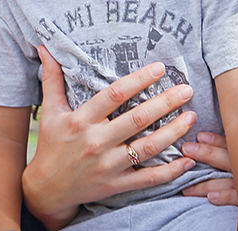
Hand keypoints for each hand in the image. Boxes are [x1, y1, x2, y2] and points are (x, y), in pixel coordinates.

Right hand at [22, 46, 196, 229]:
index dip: (138, 80)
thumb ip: (52, 78)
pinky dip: (171, 171)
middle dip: (165, 103)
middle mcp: (95, 142)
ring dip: (173, 132)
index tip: (160, 68)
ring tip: (192, 116)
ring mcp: (108, 166)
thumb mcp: (50, 111)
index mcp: (81, 120)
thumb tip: (45, 47)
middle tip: (187, 89)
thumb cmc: (51, 145)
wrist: (46, 190)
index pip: (114, 95)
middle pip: (137, 119)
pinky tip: (188, 160)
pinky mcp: (116, 185)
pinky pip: (149, 179)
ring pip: (148, 148)